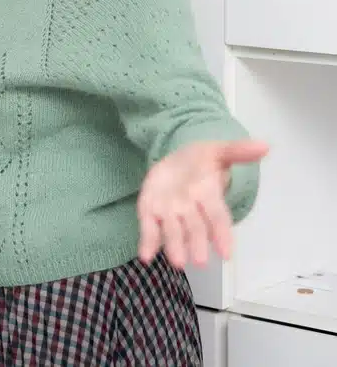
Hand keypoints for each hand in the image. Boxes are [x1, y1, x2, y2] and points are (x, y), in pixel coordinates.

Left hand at [137, 139, 268, 268]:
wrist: (175, 160)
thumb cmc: (201, 161)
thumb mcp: (218, 150)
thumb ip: (238, 151)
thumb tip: (264, 146)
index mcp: (208, 195)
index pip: (218, 218)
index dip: (223, 235)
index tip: (227, 254)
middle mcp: (190, 209)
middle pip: (195, 229)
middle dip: (197, 244)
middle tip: (199, 263)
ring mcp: (169, 212)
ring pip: (172, 231)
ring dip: (173, 247)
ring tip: (176, 263)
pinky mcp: (150, 210)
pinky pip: (148, 228)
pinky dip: (147, 242)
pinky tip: (145, 256)